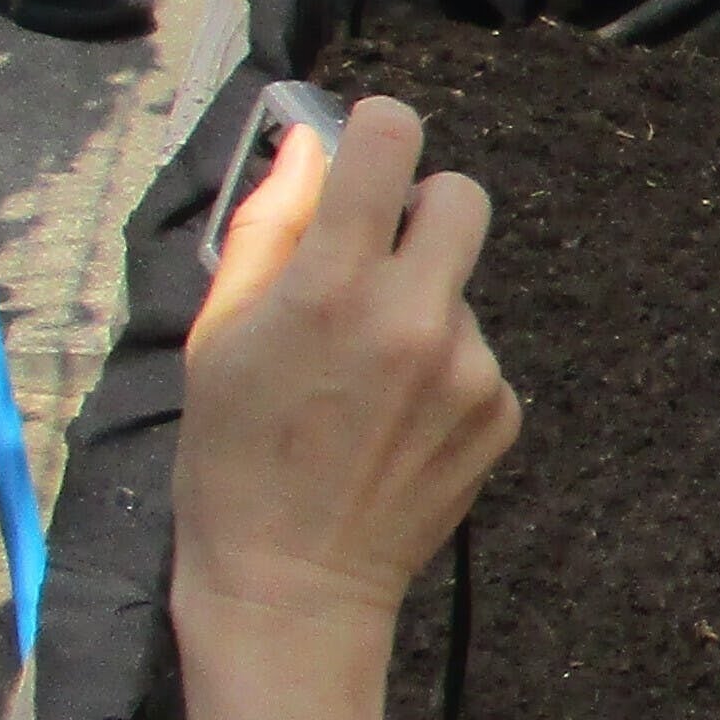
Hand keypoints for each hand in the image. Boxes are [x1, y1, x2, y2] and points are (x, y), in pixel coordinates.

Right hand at [176, 96, 521, 641]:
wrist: (293, 586)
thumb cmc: (233, 459)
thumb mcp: (218, 335)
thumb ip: (267, 227)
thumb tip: (307, 143)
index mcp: (333, 285)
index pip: (391, 141)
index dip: (375, 133)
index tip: (361, 154)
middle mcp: (416, 316)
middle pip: (462, 195)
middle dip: (420, 209)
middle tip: (373, 259)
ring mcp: (470, 368)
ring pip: (463, 285)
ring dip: (423, 304)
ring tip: (365, 378)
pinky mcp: (501, 413)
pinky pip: (479, 353)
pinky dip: (442, 370)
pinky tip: (394, 421)